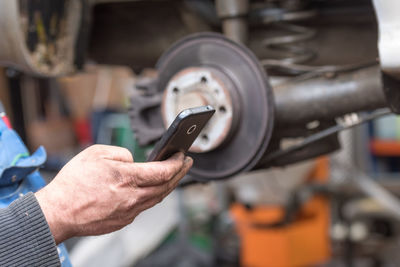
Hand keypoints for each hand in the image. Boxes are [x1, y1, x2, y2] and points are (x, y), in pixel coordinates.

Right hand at [35, 145, 191, 243]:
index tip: (182, 155)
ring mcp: (129, 211)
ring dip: (170, 185)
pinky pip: (144, 206)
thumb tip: (134, 161)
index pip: (163, 171)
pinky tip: (152, 188)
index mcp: (127, 178)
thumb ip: (121, 153)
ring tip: (174, 174)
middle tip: (186, 163)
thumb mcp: (96, 153)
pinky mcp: (124, 220)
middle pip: (166, 186)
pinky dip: (153, 195)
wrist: (58, 212)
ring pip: (158, 198)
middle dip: (180, 172)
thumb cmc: (73, 183)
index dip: (177, 162)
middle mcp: (132, 197)